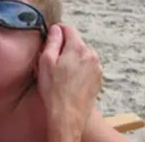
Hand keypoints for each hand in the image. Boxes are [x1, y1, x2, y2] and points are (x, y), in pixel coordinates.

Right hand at [37, 24, 102, 141]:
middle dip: (64, 47)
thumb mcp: (46, 61)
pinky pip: (87, 66)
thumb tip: (55, 29)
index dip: (57, 30)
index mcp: (77, 48)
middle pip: (76, 42)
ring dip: (72, 58)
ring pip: (82, 54)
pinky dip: (79, 69)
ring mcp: (97, 68)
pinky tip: (69, 80)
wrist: (68, 115)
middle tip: (52, 60)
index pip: (68, 28)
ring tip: (61, 73)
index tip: (51, 36)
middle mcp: (91, 55)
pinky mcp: (98, 79)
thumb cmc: (54, 90)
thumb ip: (52, 41)